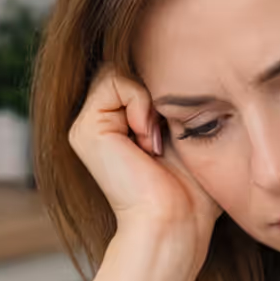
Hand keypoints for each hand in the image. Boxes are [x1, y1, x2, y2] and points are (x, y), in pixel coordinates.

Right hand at [67, 67, 221, 266]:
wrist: (175, 221)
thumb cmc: (193, 190)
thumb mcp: (190, 134)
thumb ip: (177, 101)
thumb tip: (187, 58)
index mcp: (123, 127)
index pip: (142, 74)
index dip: (166, 88)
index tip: (179, 127)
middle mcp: (102, 125)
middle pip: (129, 68)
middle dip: (158, 92)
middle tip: (168, 135)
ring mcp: (90, 126)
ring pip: (120, 70)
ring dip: (150, 100)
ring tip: (156, 141)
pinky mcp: (86, 129)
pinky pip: (114, 80)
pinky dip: (139, 102)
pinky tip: (148, 138)